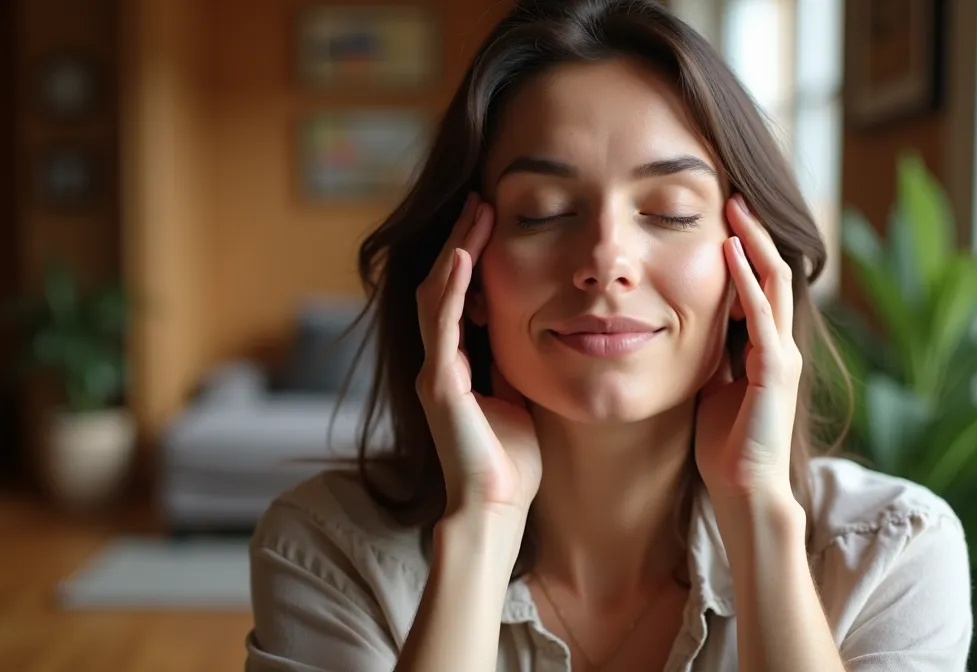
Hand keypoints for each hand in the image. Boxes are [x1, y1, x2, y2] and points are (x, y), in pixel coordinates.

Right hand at [416, 194, 541, 518]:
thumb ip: (516, 361)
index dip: (472, 253)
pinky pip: (442, 326)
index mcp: (456, 363)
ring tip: (476, 211)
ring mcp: (434, 371)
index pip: (458, 293)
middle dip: (461, 239)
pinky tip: (466, 256)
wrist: (495, 508)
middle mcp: (438, 361)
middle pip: (441, 284)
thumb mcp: (519, 394)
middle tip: (480, 198)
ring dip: (457, 250)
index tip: (493, 216)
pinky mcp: (440, 386)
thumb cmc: (513, 461)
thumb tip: (542, 327)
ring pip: (435, 294)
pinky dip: (452, 288)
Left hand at [694, 195, 801, 501]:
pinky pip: (761, 316)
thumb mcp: (709, 386)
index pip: (759, 284)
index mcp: (764, 347)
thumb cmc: (723, 445)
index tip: (721, 216)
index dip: (744, 249)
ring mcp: (782, 355)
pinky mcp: (776, 371)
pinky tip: (731, 254)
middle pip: (772, 272)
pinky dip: (746, 282)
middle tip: (733, 195)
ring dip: (754, 243)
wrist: (743, 490)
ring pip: (774, 283)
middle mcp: (780, 344)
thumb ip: (708, 356)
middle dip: (753, 233)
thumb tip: (680, 330)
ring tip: (736, 208)